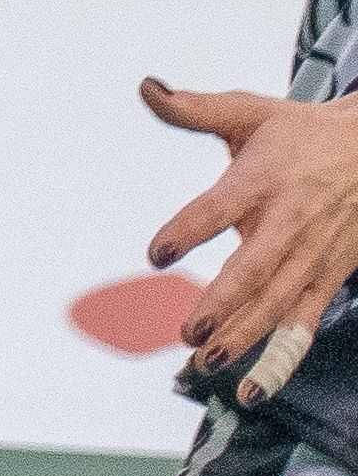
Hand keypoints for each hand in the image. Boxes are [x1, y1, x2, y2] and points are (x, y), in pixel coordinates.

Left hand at [146, 79, 357, 402]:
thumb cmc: (302, 133)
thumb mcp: (249, 112)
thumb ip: (193, 109)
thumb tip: (147, 87)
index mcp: (261, 181)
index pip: (217, 208)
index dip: (188, 230)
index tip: (157, 254)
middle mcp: (288, 223)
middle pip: (253, 270)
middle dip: (221, 304)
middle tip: (188, 331)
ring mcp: (311, 256)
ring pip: (278, 305)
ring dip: (244, 337)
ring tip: (208, 362)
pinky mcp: (329, 278)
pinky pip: (304, 322)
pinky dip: (282, 358)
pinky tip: (254, 388)